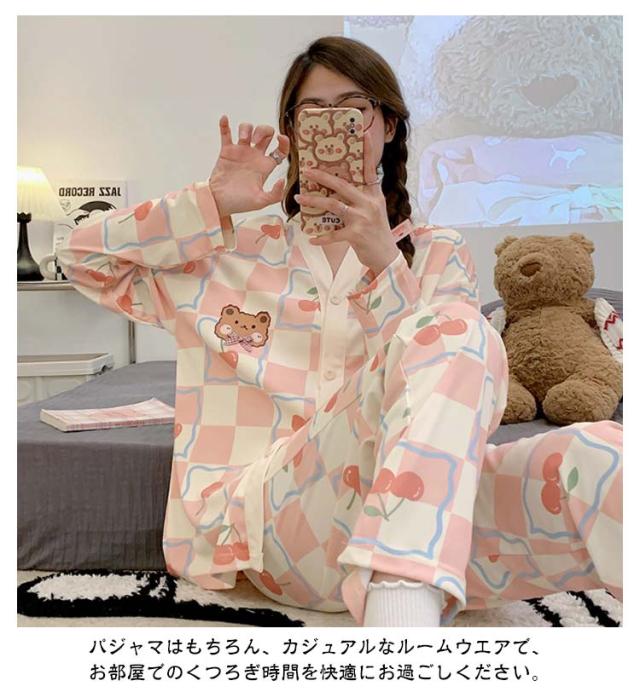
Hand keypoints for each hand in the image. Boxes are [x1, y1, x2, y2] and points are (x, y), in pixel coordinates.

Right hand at [208, 114, 289, 216]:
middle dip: (263, 131)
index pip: (280, 150)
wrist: (219, 202)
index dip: (284, 142)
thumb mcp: (261, 202)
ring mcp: (240, 152)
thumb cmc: (239, 203)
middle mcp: (254, 156)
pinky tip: (225, 119)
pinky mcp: (226, 151)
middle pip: (265, 134)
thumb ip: (275, 194)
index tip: (281, 137)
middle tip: (257, 140)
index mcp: (265, 166)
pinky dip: (225, 125)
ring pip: (247, 129)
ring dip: (246, 129)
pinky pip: (225, 134)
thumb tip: (282, 180)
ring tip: (243, 139)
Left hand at [294, 129, 399, 275]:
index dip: (367, 151)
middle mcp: (369, 203)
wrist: (386, 256)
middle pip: (342, 185)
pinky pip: (333, 234)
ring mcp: (363, 219)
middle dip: (322, 177)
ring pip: (333, 205)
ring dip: (313, 202)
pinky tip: (312, 239)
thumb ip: (362, 198)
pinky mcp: (356, 235)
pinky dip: (322, 238)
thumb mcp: (374, 210)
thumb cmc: (377, 232)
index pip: (370, 169)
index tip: (362, 133)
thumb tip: (341, 187)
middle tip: (306, 171)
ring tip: (298, 199)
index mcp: (374, 195)